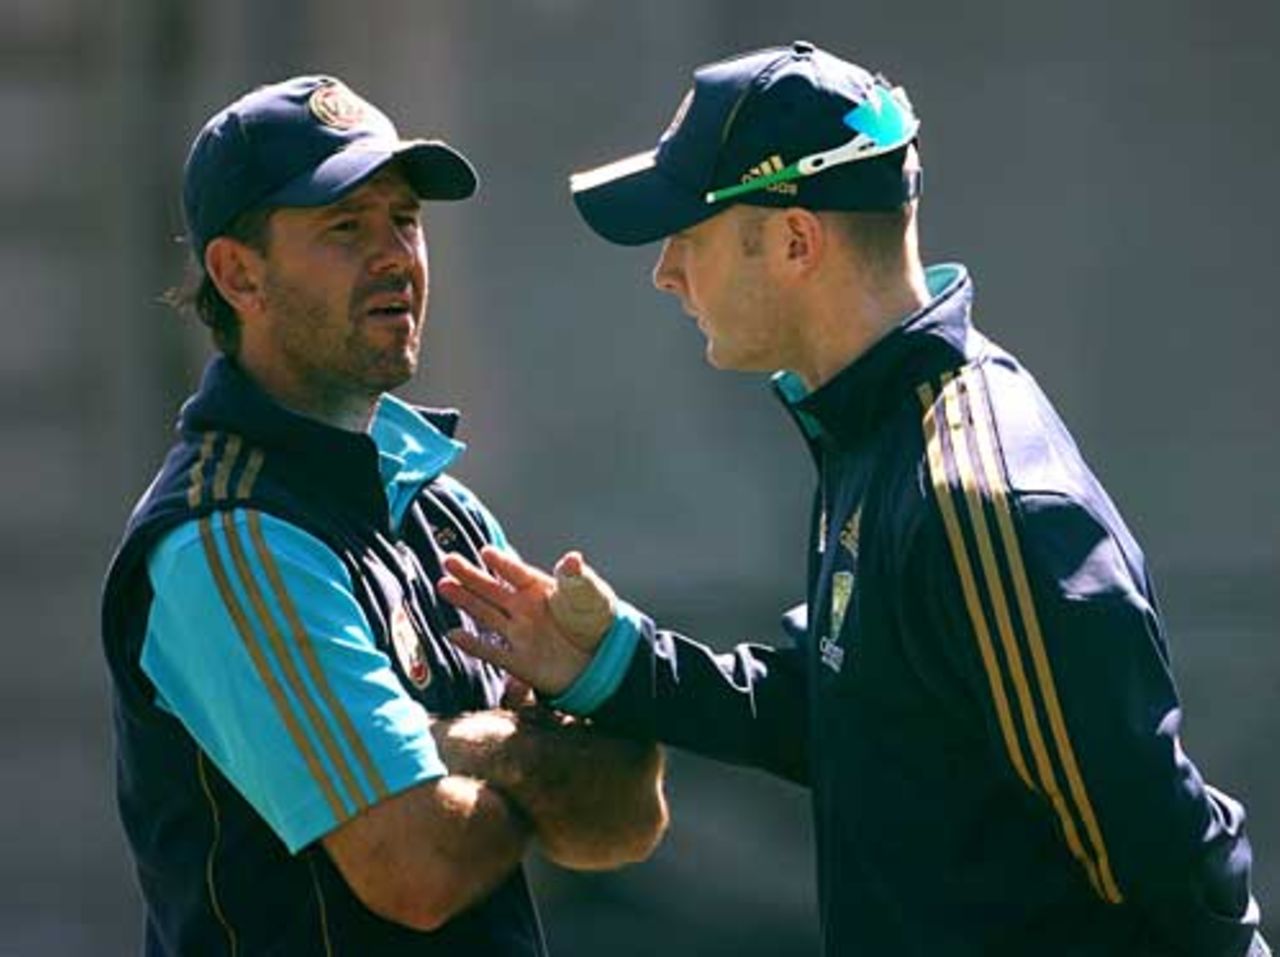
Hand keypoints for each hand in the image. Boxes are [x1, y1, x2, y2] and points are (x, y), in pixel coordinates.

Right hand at [438, 547, 616, 695]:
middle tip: (449, 560)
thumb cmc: (596, 621)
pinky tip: (453, 633)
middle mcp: (525, 609)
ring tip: (443, 585)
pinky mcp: (520, 661)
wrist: (603, 660)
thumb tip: (571, 559)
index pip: (518, 572)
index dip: (503, 563)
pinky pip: (493, 652)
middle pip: (493, 590)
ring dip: (465, 601)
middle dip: (471, 576)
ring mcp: (520, 634)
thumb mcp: (590, 595)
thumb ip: (576, 578)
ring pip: (486, 615)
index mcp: (541, 589)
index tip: (486, 552)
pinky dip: (473, 644)